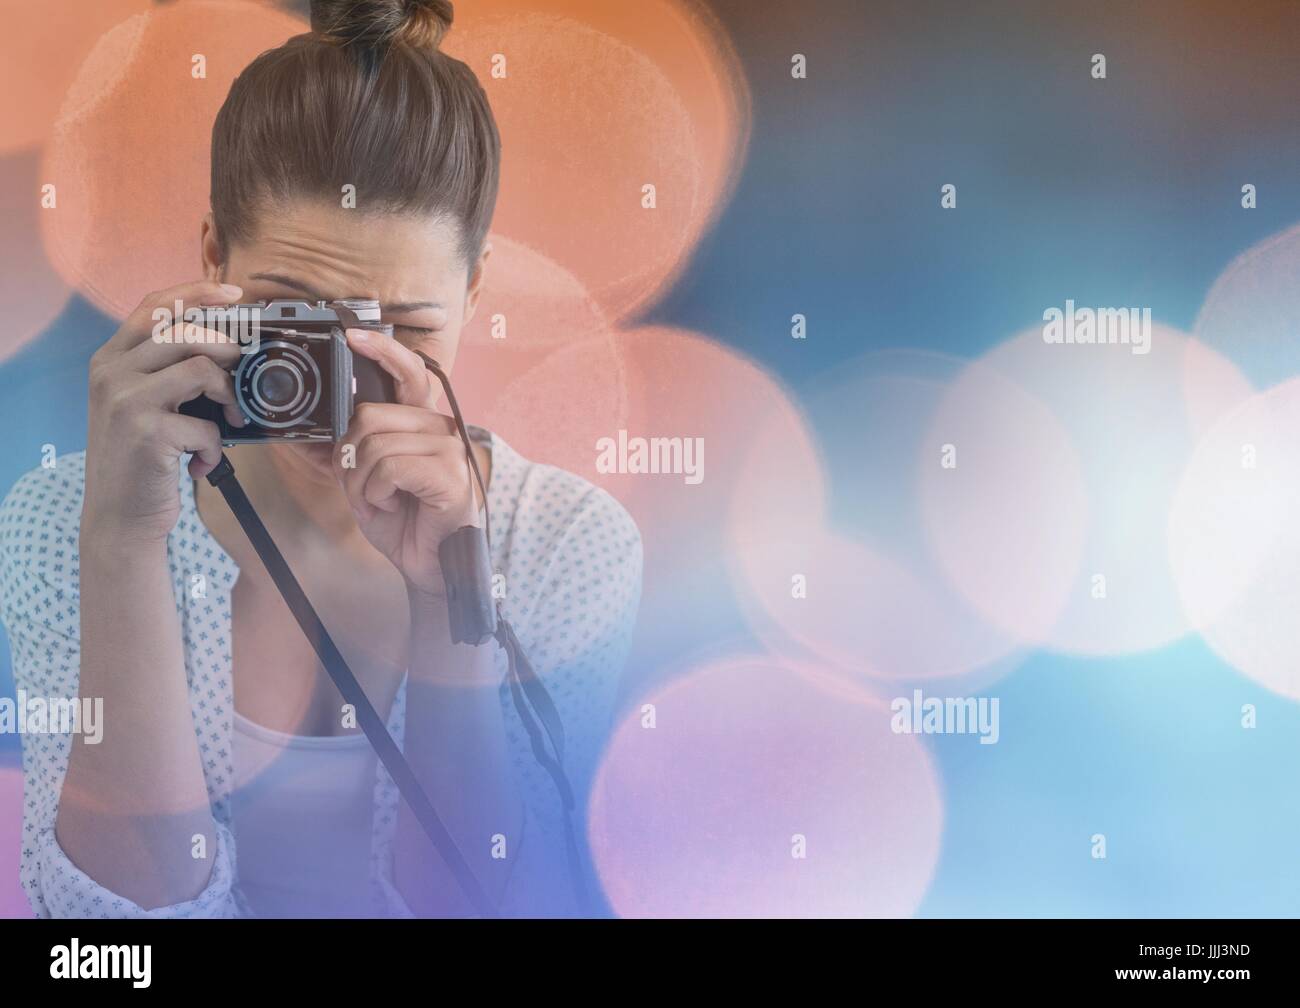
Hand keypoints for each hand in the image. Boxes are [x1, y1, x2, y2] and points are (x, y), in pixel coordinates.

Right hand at [82, 280, 248, 544]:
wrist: (118, 515)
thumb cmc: (142, 458)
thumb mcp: (142, 404)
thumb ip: (167, 371)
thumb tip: (227, 345)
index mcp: (110, 359)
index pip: (154, 306)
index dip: (197, 293)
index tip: (235, 295)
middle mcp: (112, 373)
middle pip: (184, 331)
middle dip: (228, 348)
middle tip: (242, 374)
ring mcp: (126, 401)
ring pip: (200, 368)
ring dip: (228, 395)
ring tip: (230, 420)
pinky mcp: (147, 433)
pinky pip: (206, 425)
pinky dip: (216, 446)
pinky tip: (203, 463)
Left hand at [334, 328, 480, 596]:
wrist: (430, 567)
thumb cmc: (405, 522)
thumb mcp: (370, 478)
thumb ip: (360, 445)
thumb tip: (342, 423)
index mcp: (425, 425)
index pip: (409, 373)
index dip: (382, 350)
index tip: (354, 334)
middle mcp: (442, 430)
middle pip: (370, 416)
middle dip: (351, 458)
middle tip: (366, 488)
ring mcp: (449, 450)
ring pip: (373, 446)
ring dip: (362, 484)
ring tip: (382, 502)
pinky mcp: (450, 475)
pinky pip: (388, 469)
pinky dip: (377, 494)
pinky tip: (394, 507)